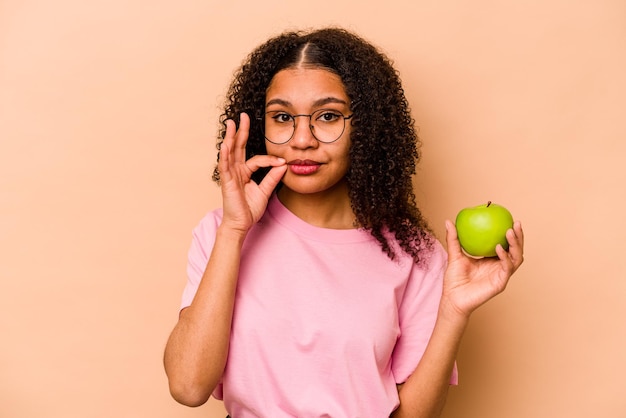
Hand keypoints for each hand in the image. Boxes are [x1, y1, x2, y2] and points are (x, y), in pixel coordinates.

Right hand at [217, 113, 286, 232]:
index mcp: (245, 173)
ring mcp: (230, 175)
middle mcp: (236, 171)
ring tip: (231, 123)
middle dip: (240, 131)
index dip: (271, 159)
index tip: (283, 162)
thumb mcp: (265, 191)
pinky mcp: (226, 182)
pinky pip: (225, 166)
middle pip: (238, 147)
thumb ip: (272, 178)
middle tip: (243, 116)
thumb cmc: (249, 210)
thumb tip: (283, 166)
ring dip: (230, 137)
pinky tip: (225, 144)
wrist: (241, 224)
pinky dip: (225, 155)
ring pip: (230, 152)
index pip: (258, 159)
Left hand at [440, 219, 524, 318]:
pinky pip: (506, 268)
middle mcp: (499, 266)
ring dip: (515, 245)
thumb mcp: (454, 255)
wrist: (452, 298)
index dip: (510, 233)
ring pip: (516, 258)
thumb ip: (453, 239)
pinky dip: (504, 257)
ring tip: (510, 232)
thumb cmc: (454, 279)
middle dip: (519, 237)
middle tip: (516, 223)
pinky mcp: (500, 283)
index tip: (509, 219)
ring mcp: (501, 275)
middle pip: (515, 250)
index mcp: (491, 260)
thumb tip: (448, 221)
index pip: (505, 244)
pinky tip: (498, 248)